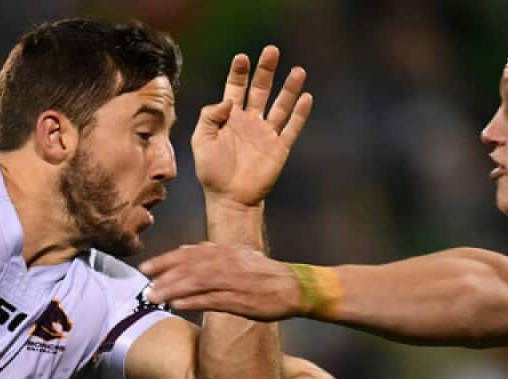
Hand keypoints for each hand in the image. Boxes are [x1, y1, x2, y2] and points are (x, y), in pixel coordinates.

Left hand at [141, 243, 301, 319]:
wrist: (293, 287)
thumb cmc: (264, 273)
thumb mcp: (239, 255)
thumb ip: (212, 253)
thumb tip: (184, 250)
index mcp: (225, 251)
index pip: (189, 253)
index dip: (165, 260)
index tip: (146, 268)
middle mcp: (227, 263)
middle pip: (189, 268)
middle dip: (165, 277)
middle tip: (146, 286)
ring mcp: (233, 281)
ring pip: (197, 283)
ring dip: (173, 289)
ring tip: (155, 296)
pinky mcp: (240, 300)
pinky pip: (212, 300)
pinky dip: (193, 301)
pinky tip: (177, 304)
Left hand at [192, 46, 312, 207]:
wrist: (230, 199)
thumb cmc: (212, 172)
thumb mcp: (201, 140)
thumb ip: (210, 116)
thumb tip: (229, 100)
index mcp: (230, 118)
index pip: (236, 88)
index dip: (239, 72)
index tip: (242, 57)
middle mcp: (250, 122)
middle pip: (261, 90)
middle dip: (266, 70)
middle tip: (271, 51)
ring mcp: (266, 134)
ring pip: (280, 105)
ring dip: (289, 88)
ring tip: (298, 70)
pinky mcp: (279, 148)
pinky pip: (292, 128)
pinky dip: (300, 114)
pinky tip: (307, 98)